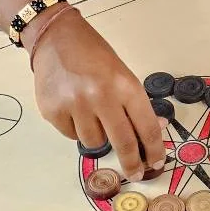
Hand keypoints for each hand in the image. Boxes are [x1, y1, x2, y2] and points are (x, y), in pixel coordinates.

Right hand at [28, 8, 165, 181]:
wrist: (55, 37)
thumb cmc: (94, 55)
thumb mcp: (122, 74)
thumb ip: (136, 104)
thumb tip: (156, 131)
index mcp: (124, 85)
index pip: (146, 126)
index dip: (154, 150)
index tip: (156, 163)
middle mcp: (100, 96)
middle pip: (123, 143)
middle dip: (131, 162)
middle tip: (134, 173)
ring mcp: (74, 105)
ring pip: (95, 142)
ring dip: (98, 135)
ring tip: (92, 112)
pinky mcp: (53, 111)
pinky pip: (72, 135)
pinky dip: (76, 128)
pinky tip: (73, 107)